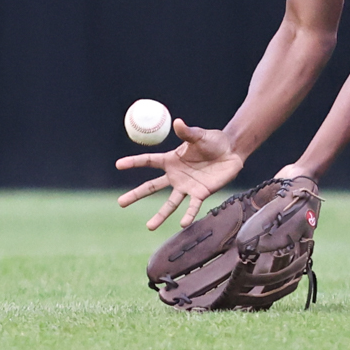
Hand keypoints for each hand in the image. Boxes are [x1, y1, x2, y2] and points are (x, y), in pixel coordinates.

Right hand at [115, 119, 245, 230]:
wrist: (231, 151)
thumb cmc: (213, 141)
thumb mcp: (199, 135)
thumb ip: (188, 132)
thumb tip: (177, 122)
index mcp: (171, 160)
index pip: (148, 161)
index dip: (133, 162)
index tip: (118, 164)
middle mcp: (175, 176)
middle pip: (151, 187)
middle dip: (136, 195)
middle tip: (120, 203)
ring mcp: (186, 186)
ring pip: (170, 203)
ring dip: (160, 215)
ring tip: (149, 227)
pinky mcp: (200, 193)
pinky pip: (192, 206)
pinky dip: (188, 215)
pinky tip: (182, 224)